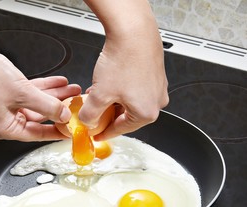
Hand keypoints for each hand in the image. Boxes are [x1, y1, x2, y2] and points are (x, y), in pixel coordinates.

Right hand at [0, 43, 80, 140]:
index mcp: (8, 129)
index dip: (58, 131)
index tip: (72, 129)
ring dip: (56, 95)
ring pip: (39, 103)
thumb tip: (64, 115)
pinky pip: (33, 93)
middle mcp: (9, 120)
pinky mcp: (12, 93)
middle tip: (76, 104)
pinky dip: (46, 88)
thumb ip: (47, 107)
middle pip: (42, 117)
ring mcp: (10, 106)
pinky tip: (60, 83)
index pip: (39, 134)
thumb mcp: (24, 95)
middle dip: (60, 107)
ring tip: (73, 89)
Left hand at [80, 0, 168, 140]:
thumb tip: (88, 121)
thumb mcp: (100, 95)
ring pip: (130, 102)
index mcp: (146, 113)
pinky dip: (120, 90)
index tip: (97, 134)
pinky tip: (109, 83)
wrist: (133, 31)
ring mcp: (157, 87)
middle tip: (94, 114)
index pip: (121, 130)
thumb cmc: (124, 60)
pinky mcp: (155, 74)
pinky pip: (135, 89)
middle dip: (107, 115)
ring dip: (113, 101)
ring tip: (98, 96)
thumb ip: (91, 114)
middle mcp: (156, 102)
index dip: (104, 133)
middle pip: (127, 116)